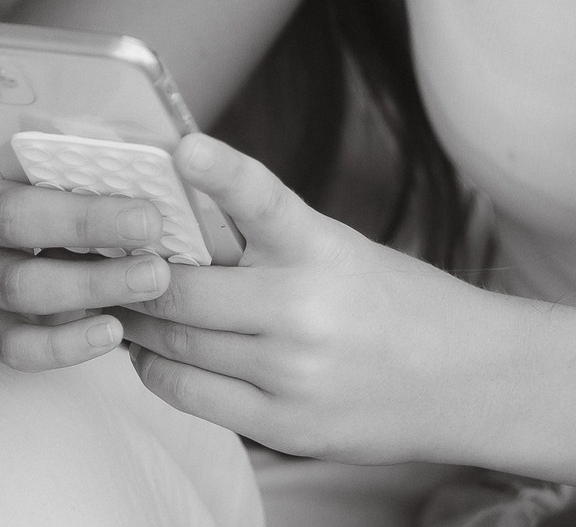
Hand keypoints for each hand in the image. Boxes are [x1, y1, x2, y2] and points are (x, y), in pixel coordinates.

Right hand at [0, 72, 232, 370]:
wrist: (44, 253)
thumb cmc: (70, 188)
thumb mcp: (66, 153)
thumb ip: (83, 136)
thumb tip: (164, 134)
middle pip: (10, 214)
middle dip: (86, 221)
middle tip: (149, 222)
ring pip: (19, 284)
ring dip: (93, 283)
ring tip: (153, 277)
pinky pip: (15, 345)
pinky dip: (65, 345)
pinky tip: (112, 331)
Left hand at [114, 132, 490, 464]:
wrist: (469, 380)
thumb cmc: (394, 302)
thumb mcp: (337, 250)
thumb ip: (264, 244)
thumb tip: (174, 234)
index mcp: (323, 250)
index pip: (264, 200)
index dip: (222, 171)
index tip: (183, 146)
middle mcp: (306, 312)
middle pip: (183, 293)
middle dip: (136, 277)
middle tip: (106, 260)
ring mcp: (294, 376)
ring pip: (177, 345)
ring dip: (138, 324)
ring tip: (122, 305)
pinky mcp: (287, 428)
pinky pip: (192, 396)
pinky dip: (160, 369)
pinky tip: (155, 353)